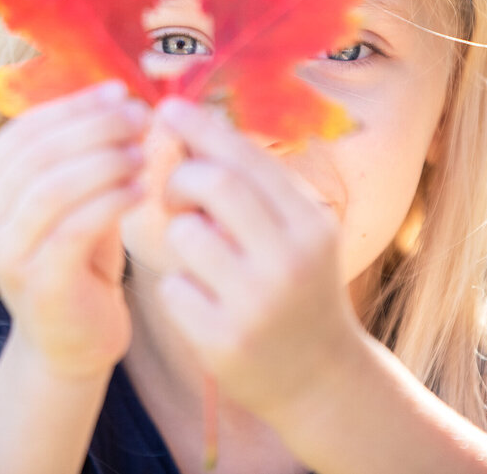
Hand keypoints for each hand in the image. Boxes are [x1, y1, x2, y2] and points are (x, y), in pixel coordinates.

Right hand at [0, 81, 148, 378]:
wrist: (74, 337)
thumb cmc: (78, 254)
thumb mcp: (74, 192)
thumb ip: (81, 148)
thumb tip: (118, 91)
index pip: (26, 127)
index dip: (76, 105)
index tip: (122, 92)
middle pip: (39, 152)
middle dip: (96, 128)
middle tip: (141, 119)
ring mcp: (3, 253)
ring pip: (53, 188)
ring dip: (105, 162)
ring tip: (144, 154)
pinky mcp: (36, 283)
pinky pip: (73, 229)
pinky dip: (110, 202)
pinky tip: (140, 191)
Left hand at [152, 98, 364, 417]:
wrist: (318, 379)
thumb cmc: (295, 289)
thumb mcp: (295, 235)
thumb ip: (255, 187)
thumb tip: (195, 128)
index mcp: (310, 224)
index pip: (247, 159)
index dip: (201, 128)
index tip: (169, 108)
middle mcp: (290, 260)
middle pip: (215, 184)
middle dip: (181, 178)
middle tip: (174, 193)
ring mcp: (257, 304)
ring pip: (185, 235)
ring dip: (178, 236)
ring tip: (199, 256)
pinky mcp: (224, 342)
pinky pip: (172, 288)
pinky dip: (177, 286)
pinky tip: (201, 302)